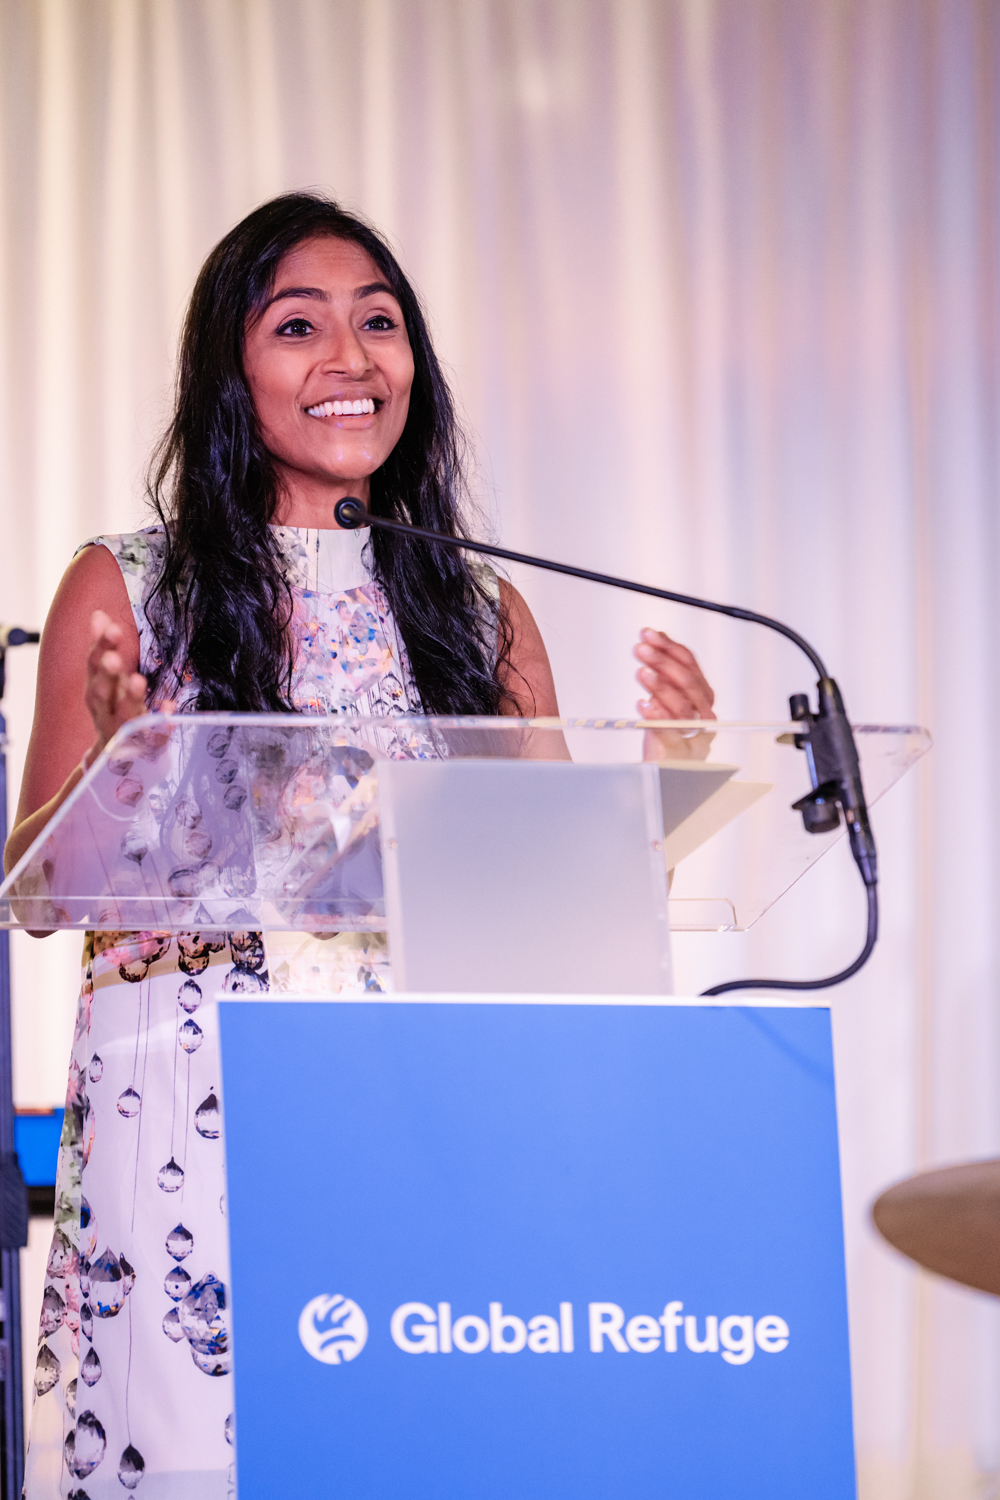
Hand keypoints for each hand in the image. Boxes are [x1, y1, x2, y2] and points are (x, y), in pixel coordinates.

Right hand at [83, 610, 148, 764]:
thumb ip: (103, 648)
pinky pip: (151, 736)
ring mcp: (121, 730)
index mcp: (96, 689)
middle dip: (106, 674)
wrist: (116, 754)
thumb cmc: (114, 705)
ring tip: (139, 681)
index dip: (100, 647)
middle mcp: (103, 710)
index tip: (111, 627)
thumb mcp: (107, 678)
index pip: (94, 665)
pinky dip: (160, 724)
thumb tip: (98, 615)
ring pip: (122, 715)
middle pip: (100, 691)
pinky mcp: (141, 746)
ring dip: (130, 698)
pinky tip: (169, 709)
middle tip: (114, 659)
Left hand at [633, 627, 716, 760]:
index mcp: (702, 698)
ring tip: (642, 672)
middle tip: (642, 650)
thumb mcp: (664, 700)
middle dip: (664, 662)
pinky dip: (657, 717)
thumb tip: (654, 639)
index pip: (691, 666)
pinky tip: (642, 704)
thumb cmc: (665, 736)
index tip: (650, 635)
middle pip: (689, 684)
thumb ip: (664, 673)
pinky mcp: (678, 754)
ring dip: (661, 686)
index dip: (670, 648)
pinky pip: (670, 733)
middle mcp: (703, 716)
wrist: (664, 775)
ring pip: (683, 707)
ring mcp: (693, 737)